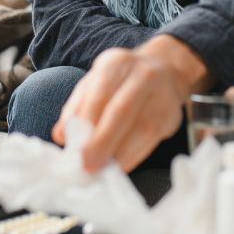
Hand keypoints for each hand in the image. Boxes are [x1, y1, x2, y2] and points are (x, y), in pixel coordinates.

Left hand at [52, 36, 211, 172]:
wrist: (165, 69)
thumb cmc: (121, 80)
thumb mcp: (94, 83)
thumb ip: (76, 108)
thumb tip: (62, 135)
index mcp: (115, 63)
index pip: (98, 97)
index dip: (86, 126)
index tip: (76, 152)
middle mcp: (142, 75)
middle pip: (122, 112)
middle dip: (103, 143)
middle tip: (88, 167)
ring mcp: (161, 95)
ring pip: (140, 130)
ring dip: (118, 155)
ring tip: (101, 170)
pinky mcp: (171, 117)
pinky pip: (150, 141)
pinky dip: (132, 157)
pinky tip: (118, 165)